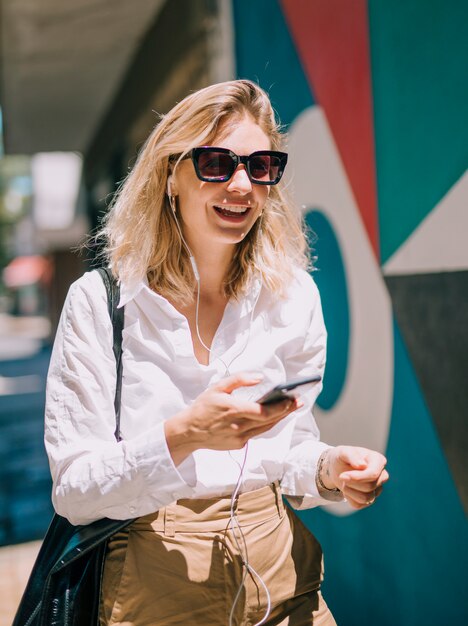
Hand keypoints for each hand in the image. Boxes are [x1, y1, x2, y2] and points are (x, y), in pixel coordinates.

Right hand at [165, 373, 300, 464]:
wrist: (189, 432)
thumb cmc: (203, 407)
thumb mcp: (217, 387)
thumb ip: (239, 380)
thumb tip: (259, 378)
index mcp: (233, 410)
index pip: (263, 411)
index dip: (281, 407)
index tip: (293, 399)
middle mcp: (238, 426)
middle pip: (269, 420)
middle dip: (286, 410)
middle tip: (299, 401)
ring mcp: (239, 438)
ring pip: (266, 428)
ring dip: (280, 418)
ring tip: (291, 407)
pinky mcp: (239, 445)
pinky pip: (257, 433)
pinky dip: (266, 424)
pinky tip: (274, 416)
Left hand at [323, 446, 388, 508]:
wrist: (337, 467)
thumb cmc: (342, 457)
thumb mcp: (343, 452)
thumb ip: (352, 456)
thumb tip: (363, 466)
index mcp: (378, 460)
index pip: (373, 474)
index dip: (358, 478)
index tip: (343, 476)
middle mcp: (382, 475)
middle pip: (370, 486)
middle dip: (352, 483)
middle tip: (341, 476)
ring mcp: (378, 488)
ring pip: (367, 498)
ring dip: (350, 491)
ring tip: (344, 482)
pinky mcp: (371, 498)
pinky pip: (360, 505)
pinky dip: (349, 498)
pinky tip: (347, 489)